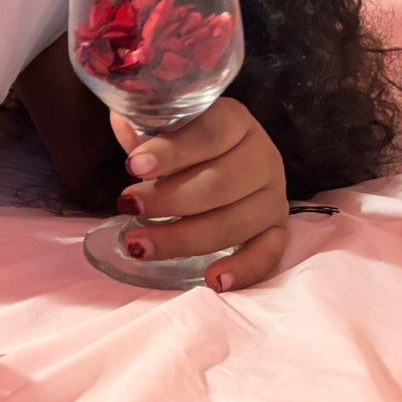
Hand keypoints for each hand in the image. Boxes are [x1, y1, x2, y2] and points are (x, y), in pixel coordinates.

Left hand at [110, 97, 289, 291]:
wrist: (225, 155)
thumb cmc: (185, 140)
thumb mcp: (166, 125)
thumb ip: (145, 127)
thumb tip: (123, 125)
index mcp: (235, 121)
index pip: (207, 134)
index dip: (170, 152)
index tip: (133, 167)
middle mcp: (263, 157)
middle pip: (221, 183)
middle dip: (169, 199)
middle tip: (127, 205)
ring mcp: (274, 196)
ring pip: (236, 222)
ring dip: (184, 238)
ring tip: (139, 245)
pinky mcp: (277, 230)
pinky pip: (268, 254)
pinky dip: (244, 270)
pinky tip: (213, 280)